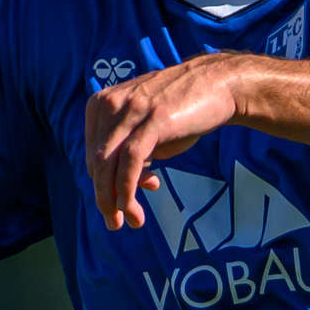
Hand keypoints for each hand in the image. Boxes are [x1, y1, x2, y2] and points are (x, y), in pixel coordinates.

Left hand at [83, 54, 250, 230]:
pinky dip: (127, 188)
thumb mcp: (146, 132)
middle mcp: (110, 104)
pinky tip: (132, 205)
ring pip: (108, 164)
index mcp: (101, 104)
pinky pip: (130, 161)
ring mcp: (131, 110)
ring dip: (114, 200)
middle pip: (96, 163)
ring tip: (129, 222)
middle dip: (104, 198)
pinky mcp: (152, 120)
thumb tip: (122, 193)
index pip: (92, 155)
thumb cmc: (181, 110)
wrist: (218, 85)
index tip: (123, 202)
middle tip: (115, 224)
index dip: (104, 185)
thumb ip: (130, 156)